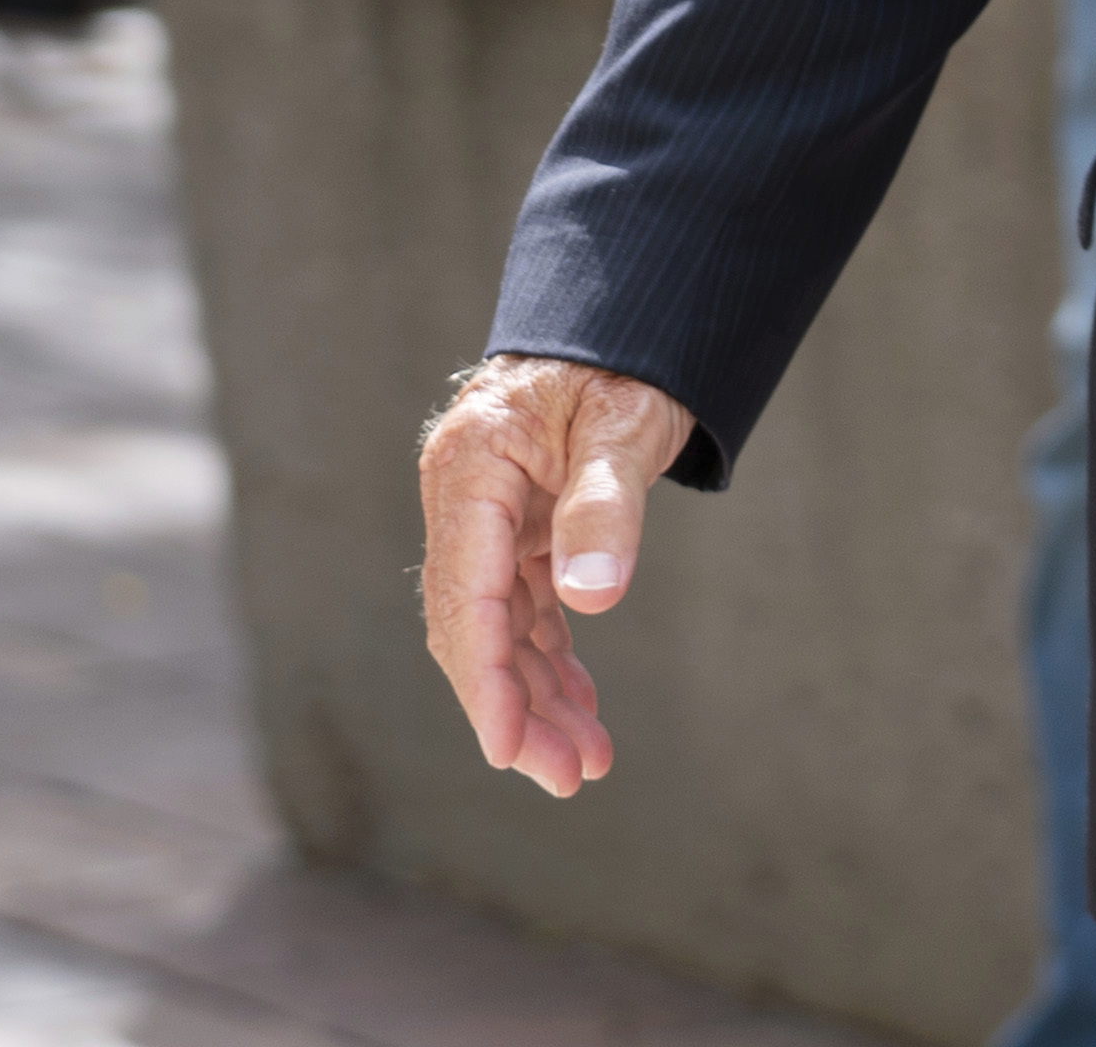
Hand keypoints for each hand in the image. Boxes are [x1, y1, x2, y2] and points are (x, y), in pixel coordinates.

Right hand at [417, 353, 696, 797]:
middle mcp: (466, 498)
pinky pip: (526, 611)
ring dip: (538, 698)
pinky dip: (551, 661)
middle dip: (516, 708)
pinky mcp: (520, 528)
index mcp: (471, 467)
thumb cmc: (625, 365)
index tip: (508, 749)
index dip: (484, 679)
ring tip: (587, 763)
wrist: (630, 317)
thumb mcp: (625, 426)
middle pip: (473, 626)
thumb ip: (606, 507)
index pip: (466, 594)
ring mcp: (489, 517)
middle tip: (568, 777)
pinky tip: (583, 711)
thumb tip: (590, 602)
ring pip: (500, 630)